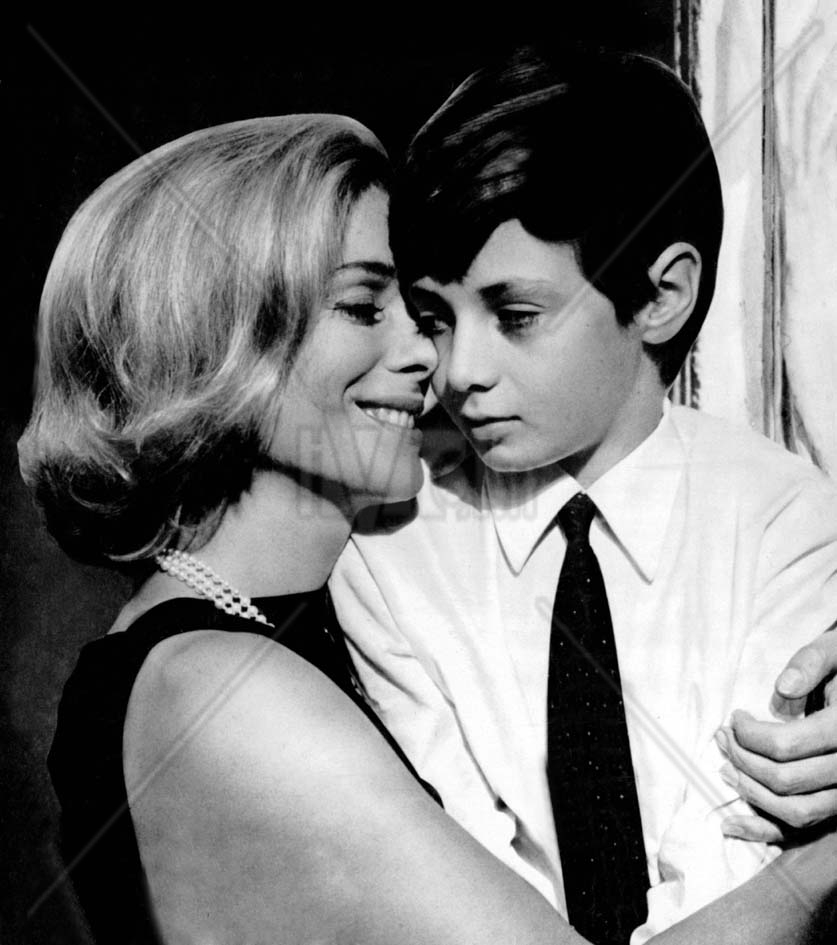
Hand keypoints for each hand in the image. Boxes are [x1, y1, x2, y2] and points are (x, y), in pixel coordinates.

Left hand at [717, 631, 836, 842]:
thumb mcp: (835, 650)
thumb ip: (810, 663)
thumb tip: (782, 689)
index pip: (786, 746)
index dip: (748, 734)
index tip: (734, 717)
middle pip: (785, 781)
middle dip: (742, 760)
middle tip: (722, 737)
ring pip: (795, 812)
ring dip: (751, 794)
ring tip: (725, 768)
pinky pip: (804, 830)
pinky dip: (764, 832)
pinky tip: (729, 826)